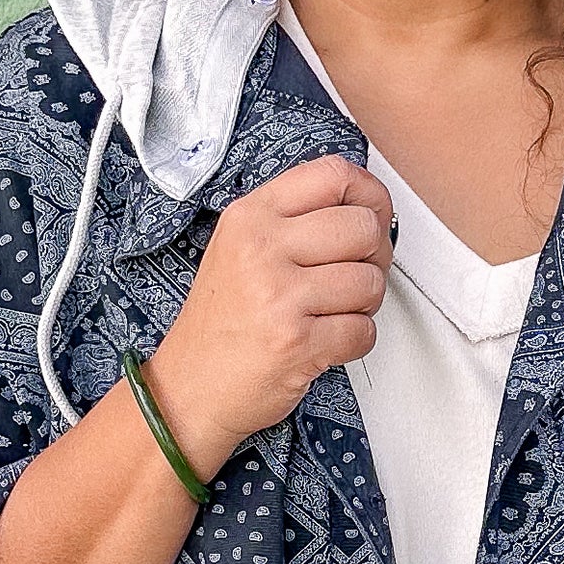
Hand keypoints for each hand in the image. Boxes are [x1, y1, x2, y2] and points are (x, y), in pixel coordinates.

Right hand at [143, 155, 393, 478]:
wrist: (190, 388)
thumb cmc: (221, 321)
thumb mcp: (239, 247)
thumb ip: (294, 219)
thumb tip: (368, 207)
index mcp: (250, 216)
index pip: (333, 175)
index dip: (369, 195)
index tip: (372, 215)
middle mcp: (262, 248)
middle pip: (363, 227)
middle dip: (374, 256)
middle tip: (354, 274)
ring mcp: (279, 296)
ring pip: (370, 281)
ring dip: (365, 304)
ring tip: (333, 312)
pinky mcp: (297, 343)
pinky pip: (364, 330)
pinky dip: (355, 340)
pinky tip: (325, 341)